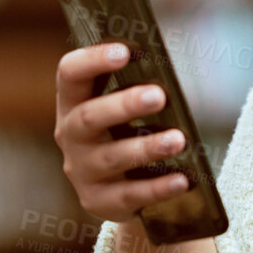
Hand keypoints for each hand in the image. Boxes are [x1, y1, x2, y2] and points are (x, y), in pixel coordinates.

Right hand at [53, 42, 192, 223]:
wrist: (122, 190)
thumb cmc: (128, 134)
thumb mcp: (126, 111)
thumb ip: (139, 89)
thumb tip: (170, 76)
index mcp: (74, 103)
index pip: (70, 74)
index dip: (92, 60)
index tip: (124, 51)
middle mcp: (71, 136)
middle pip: (90, 116)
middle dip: (124, 105)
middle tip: (159, 95)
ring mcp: (82, 171)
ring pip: (112, 157)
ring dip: (147, 147)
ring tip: (179, 140)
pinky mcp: (99, 201)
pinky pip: (130, 194)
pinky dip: (158, 187)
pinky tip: (183, 181)